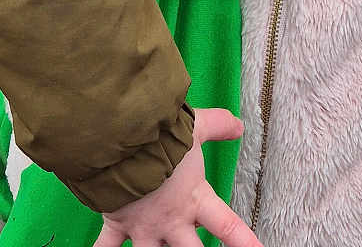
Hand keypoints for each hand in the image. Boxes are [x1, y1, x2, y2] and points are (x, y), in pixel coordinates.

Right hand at [91, 109, 259, 246]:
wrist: (122, 144)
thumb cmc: (162, 136)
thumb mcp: (196, 126)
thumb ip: (219, 125)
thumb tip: (240, 125)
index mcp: (194, 199)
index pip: (226, 226)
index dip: (244, 243)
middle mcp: (171, 221)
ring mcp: (143, 226)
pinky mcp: (117, 223)